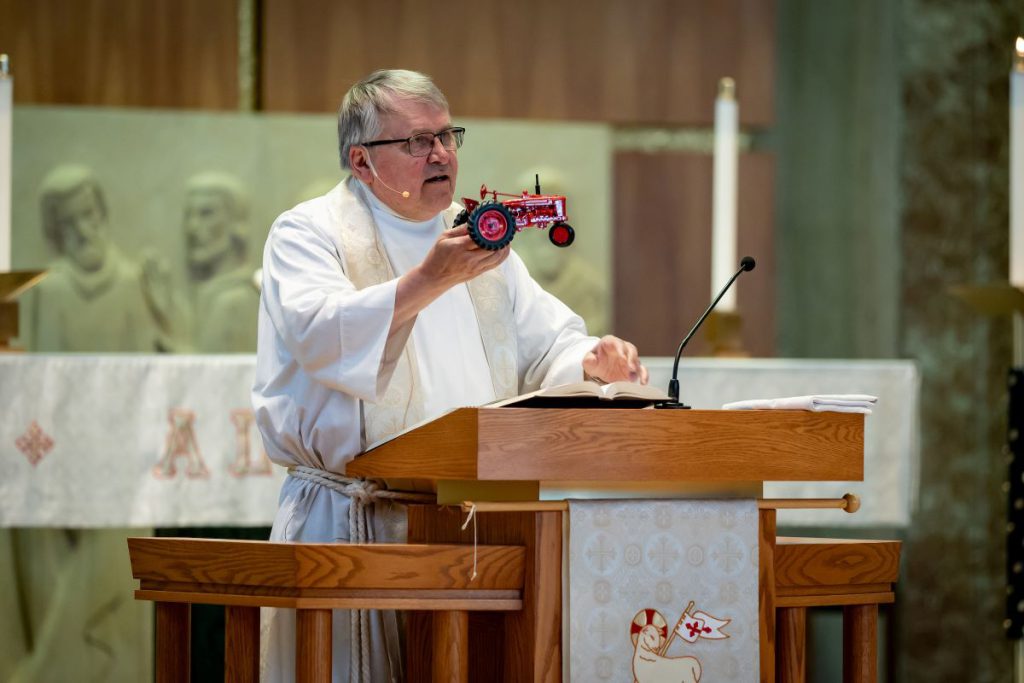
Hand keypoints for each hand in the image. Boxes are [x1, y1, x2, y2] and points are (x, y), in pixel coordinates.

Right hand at [392, 225, 509, 332]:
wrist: (434, 278)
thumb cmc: (437, 256)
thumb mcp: (444, 237)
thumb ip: (461, 229)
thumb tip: (476, 221)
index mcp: (459, 247)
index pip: (480, 236)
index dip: (490, 228)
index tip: (495, 220)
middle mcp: (469, 258)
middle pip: (492, 246)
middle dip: (500, 236)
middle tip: (504, 227)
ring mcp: (475, 267)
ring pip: (497, 256)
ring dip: (504, 245)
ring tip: (506, 236)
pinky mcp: (478, 273)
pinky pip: (495, 263)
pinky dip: (502, 255)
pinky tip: (504, 247)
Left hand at [583, 335, 648, 384]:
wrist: (600, 368)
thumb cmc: (594, 361)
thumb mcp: (589, 361)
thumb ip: (588, 360)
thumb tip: (589, 360)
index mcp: (611, 342)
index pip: (617, 343)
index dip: (620, 348)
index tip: (622, 356)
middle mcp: (622, 348)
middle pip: (630, 350)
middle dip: (631, 359)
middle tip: (631, 369)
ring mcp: (629, 358)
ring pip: (637, 360)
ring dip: (637, 369)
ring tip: (633, 378)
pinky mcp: (634, 368)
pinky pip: (642, 370)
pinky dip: (643, 375)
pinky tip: (643, 382)